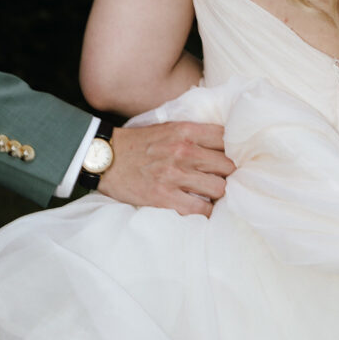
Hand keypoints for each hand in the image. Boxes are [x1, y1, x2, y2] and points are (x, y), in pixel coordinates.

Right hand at [97, 122, 235, 216]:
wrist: (104, 158)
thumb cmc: (137, 144)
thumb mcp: (166, 127)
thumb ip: (192, 133)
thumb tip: (220, 143)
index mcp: (185, 131)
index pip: (226, 138)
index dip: (233, 150)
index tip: (232, 158)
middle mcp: (184, 152)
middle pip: (229, 166)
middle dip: (229, 174)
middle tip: (225, 179)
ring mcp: (175, 175)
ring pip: (219, 188)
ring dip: (219, 193)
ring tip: (213, 195)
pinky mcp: (165, 197)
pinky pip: (201, 209)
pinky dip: (206, 212)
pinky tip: (203, 209)